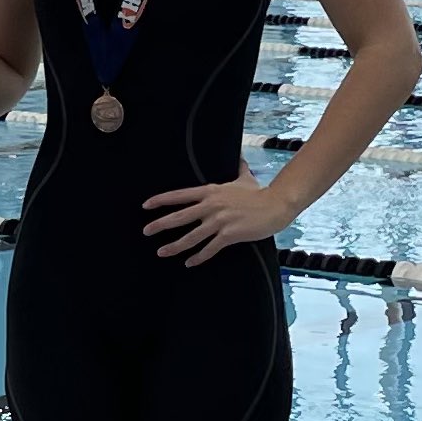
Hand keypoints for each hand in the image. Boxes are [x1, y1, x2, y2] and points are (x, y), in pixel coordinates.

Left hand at [142, 158, 293, 267]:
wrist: (276, 205)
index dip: (161, 200)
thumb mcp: (244, 177)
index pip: (180, 195)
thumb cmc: (259, 192)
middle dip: (160, 224)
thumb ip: (238, 168)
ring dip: (175, 246)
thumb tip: (239, 158)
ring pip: (192, 236)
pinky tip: (189, 262)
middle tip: (146, 231)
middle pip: (180, 216)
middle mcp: (212, 205)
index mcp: (211, 191)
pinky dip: (198, 257)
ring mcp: (220, 220)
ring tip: (161, 252)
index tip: (146, 205)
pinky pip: (210, 248)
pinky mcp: (230, 234)